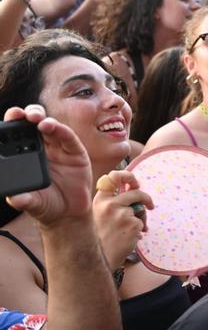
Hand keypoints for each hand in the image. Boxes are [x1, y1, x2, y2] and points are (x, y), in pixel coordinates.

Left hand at [4, 105, 92, 224]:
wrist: (69, 213)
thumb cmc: (46, 204)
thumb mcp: (31, 203)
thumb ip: (23, 199)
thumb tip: (14, 198)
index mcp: (26, 155)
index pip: (18, 134)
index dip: (13, 123)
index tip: (9, 119)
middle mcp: (42, 148)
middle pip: (34, 124)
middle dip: (27, 115)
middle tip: (22, 116)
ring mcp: (60, 148)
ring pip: (51, 126)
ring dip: (43, 119)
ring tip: (37, 120)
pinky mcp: (76, 152)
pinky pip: (68, 137)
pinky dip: (60, 130)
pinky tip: (51, 127)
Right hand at [92, 170, 153, 269]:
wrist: (98, 258)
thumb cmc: (100, 237)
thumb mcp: (99, 214)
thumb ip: (112, 202)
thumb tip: (134, 190)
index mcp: (100, 200)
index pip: (113, 178)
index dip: (126, 176)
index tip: (134, 181)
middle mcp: (110, 204)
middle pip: (136, 193)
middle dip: (146, 199)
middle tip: (151, 205)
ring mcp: (121, 213)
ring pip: (141, 210)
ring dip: (141, 219)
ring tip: (131, 231)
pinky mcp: (132, 223)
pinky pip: (142, 223)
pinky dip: (139, 230)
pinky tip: (129, 238)